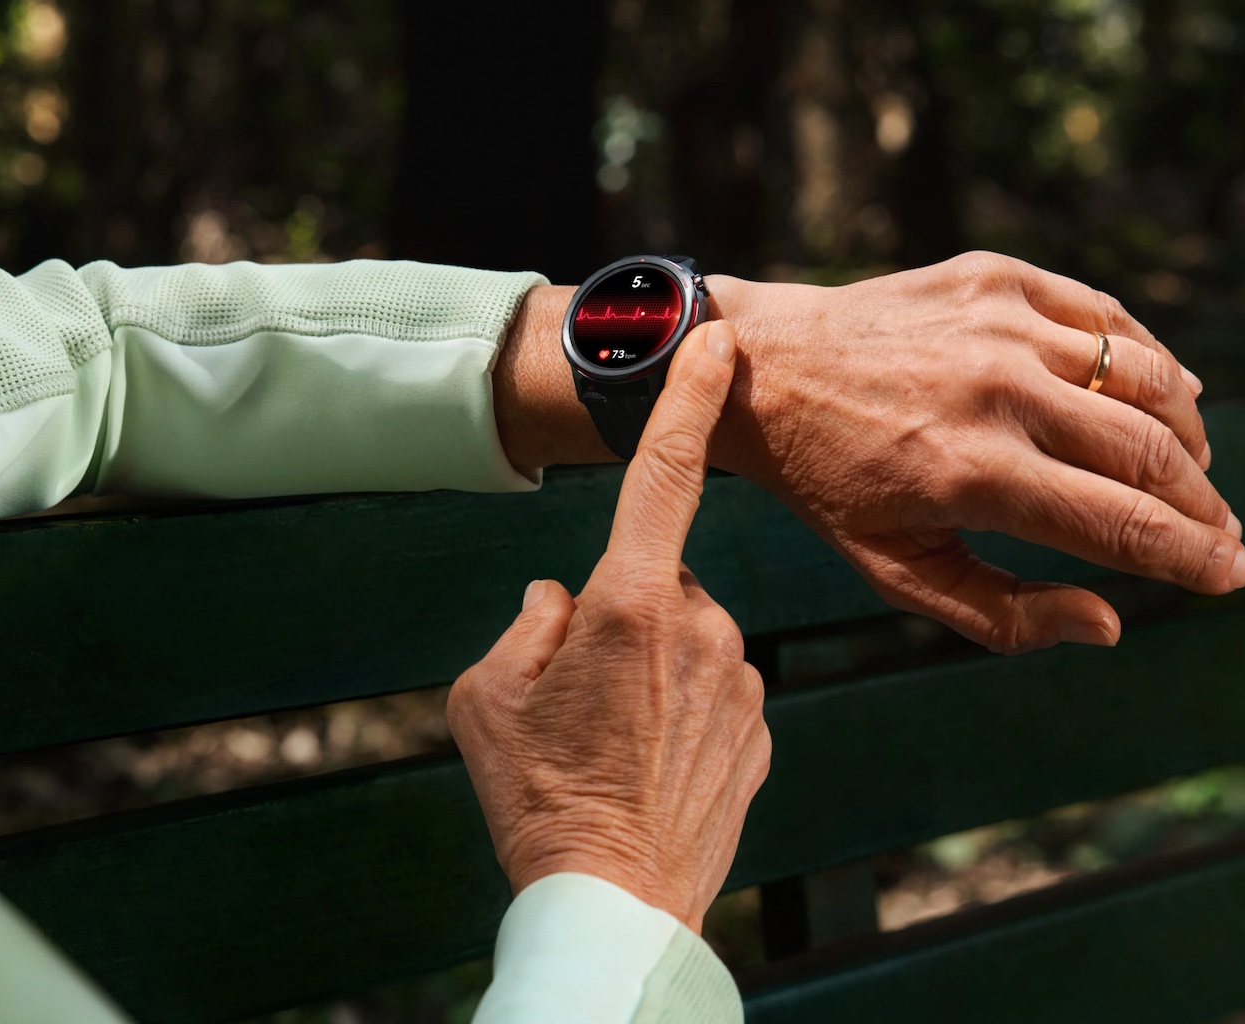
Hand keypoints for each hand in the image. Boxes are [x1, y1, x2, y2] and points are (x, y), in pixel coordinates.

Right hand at [451, 320, 770, 931]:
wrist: (612, 905)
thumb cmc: (535, 797)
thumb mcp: (485, 697)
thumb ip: (525, 625)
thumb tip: (559, 602)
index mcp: (629, 603)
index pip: (664, 475)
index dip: (685, 399)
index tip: (712, 340)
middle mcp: (702, 628)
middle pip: (659, 580)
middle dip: (623, 614)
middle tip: (581, 695)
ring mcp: (739, 682)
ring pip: (691, 639)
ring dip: (655, 668)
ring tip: (612, 742)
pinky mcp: (760, 731)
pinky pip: (715, 692)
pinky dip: (684, 714)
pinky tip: (650, 766)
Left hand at [705, 252, 1244, 652]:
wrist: (762, 370)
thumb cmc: (829, 483)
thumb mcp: (896, 570)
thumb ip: (1004, 615)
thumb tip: (1111, 625)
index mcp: (972, 474)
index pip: (1125, 523)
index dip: (1195, 556)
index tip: (1234, 574)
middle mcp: (994, 391)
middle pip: (1153, 452)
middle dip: (1205, 503)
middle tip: (1223, 533)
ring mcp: (998, 325)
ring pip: (1146, 376)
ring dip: (1187, 432)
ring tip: (1190, 472)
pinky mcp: (994, 278)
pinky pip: (1105, 317)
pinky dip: (1147, 358)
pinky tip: (1161, 394)